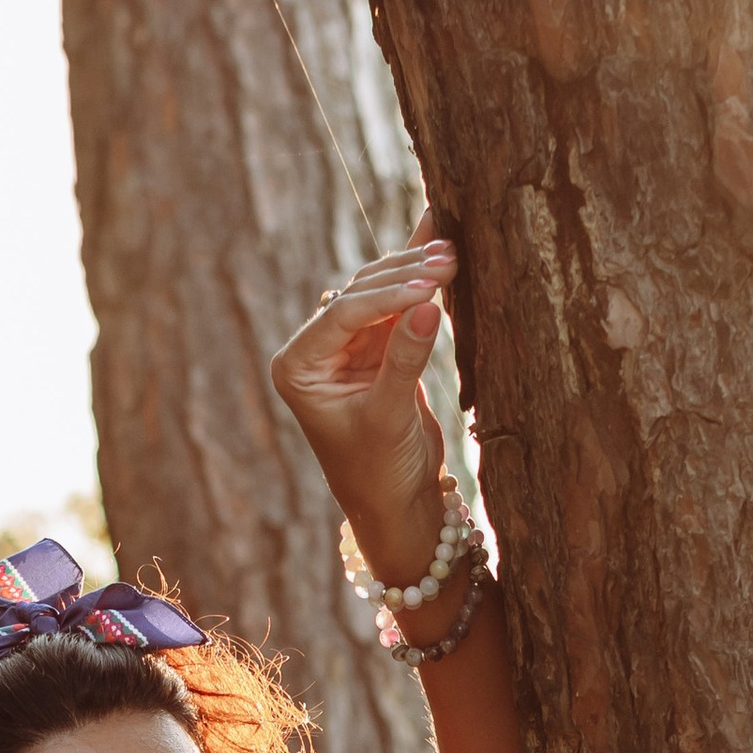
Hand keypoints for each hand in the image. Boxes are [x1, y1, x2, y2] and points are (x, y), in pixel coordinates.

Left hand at [269, 213, 456, 562]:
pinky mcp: (377, 351)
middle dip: (404, 275)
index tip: (430, 286)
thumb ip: (405, 359)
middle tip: (448, 257)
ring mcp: (348, 348)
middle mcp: (317, 351)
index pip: (341, 314)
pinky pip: (399, 308)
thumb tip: (429, 303)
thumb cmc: (378, 473)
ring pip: (380, 294)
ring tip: (453, 252)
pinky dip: (422, 286)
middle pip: (360, 295)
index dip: (386, 296)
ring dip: (416, 273)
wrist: (396, 506)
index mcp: (299, 367)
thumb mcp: (390, 416)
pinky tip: (440, 246)